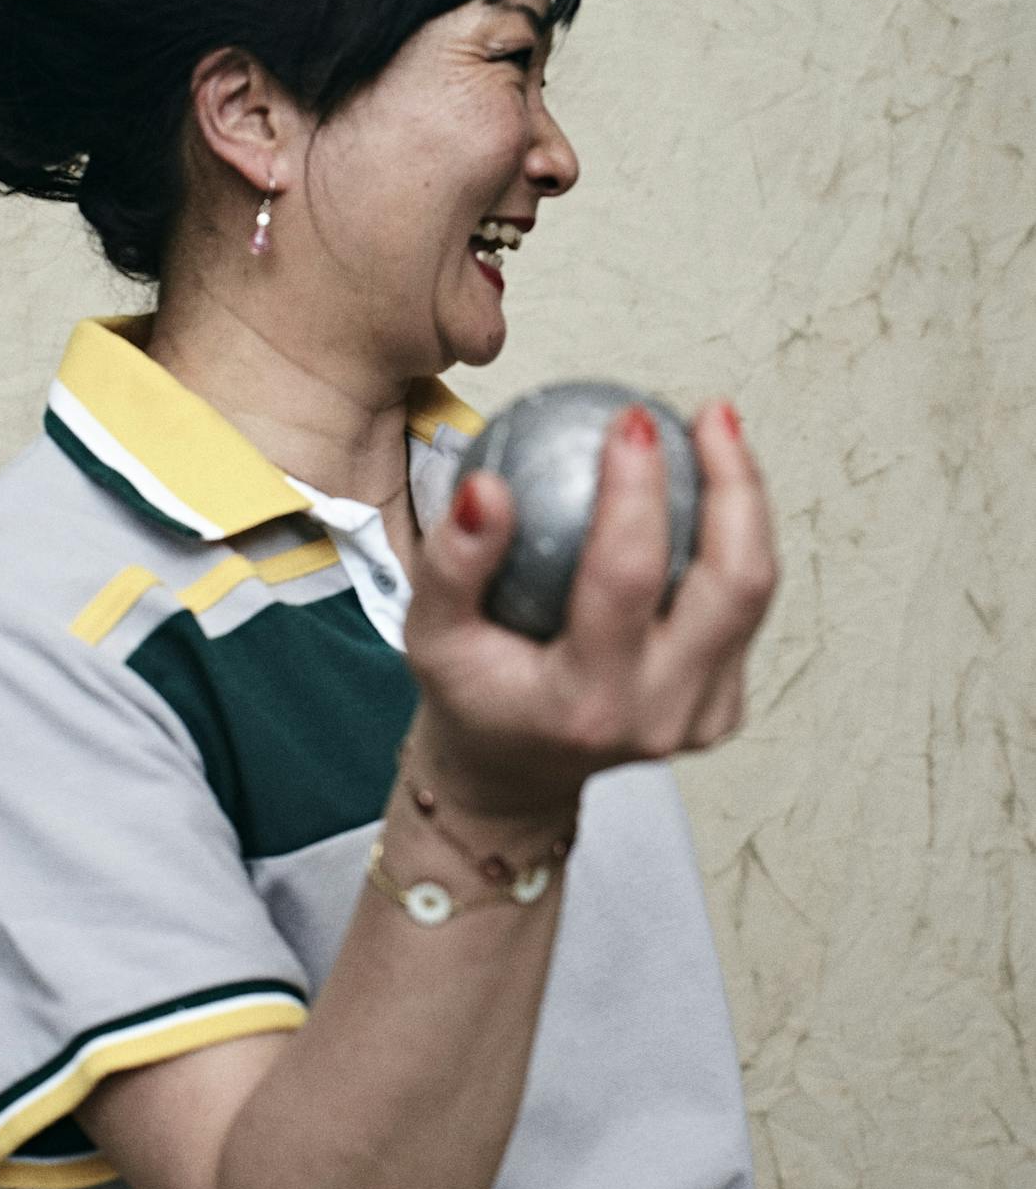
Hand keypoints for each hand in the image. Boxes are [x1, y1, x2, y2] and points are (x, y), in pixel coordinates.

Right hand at [403, 401, 777, 817]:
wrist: (511, 774)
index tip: (631, 421)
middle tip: (707, 414)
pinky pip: (743, 609)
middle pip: (736, 584)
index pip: (629, 578)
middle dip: (733, 484)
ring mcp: (700, 718)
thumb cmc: (472, 695)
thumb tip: (488, 487)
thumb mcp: (432, 635)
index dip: (638, 492)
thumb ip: (452, 564)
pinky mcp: (720, 709)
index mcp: (588, 702)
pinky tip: (707, 484)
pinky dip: (733, 539)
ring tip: (717, 431)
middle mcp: (659, 715)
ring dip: (745, 501)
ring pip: (756, 592)